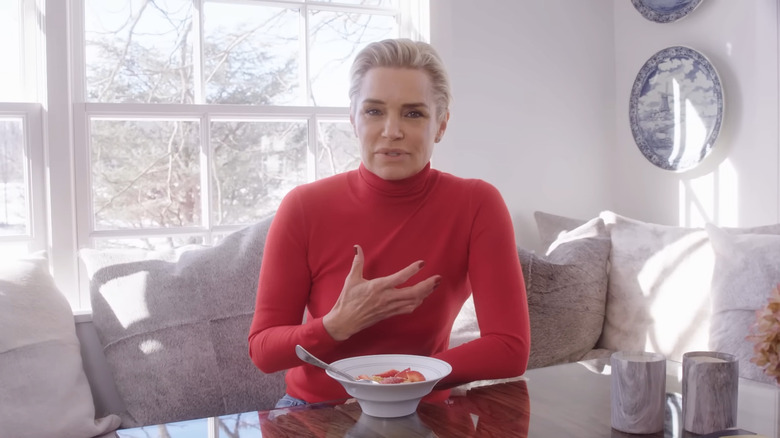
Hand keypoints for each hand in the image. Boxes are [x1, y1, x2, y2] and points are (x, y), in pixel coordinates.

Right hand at [323, 245, 440, 340]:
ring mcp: (389, 307)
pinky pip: (407, 309)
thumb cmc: (347, 300)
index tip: (422, 263)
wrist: (345, 321)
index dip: (412, 270)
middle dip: (427, 285)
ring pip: (413, 301)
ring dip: (425, 293)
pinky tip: (422, 298)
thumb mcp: (351, 279)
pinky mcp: (389, 314)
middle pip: (413, 292)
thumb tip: (357, 247)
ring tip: (434, 285)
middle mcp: (386, 298)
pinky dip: (417, 303)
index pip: (400, 278)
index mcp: (378, 287)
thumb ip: (357, 262)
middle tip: (438, 278)